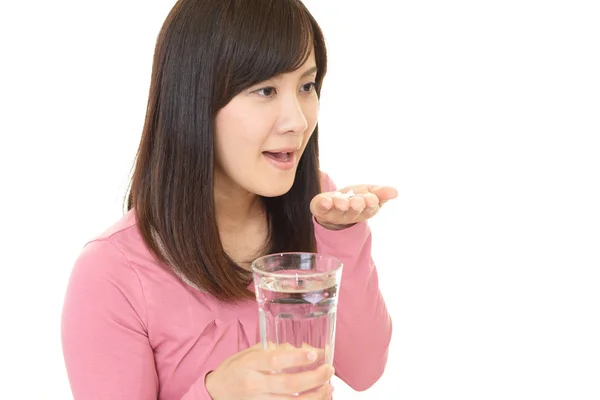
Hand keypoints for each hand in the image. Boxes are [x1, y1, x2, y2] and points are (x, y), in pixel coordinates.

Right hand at [205, 343, 334, 398]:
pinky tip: (317, 399)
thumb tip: (304, 348)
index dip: (296, 358)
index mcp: (249, 364)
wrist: (216, 391)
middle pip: (288, 384)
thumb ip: (274, 349)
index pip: (275, 360)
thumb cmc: (235, 369)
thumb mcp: (249, 353)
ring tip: (328, 387)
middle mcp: (254, 384)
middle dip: (313, 378)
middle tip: (328, 370)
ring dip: (314, 396)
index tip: (314, 354)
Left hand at [310, 184, 397, 229]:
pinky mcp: (321, 208)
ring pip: (339, 210)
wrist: (333, 204)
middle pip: (354, 211)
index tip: (372, 198)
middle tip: (358, 202)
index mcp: (364, 210)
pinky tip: (325, 201)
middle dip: (356, 206)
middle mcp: (350, 213)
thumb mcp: (370, 192)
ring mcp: (335, 212)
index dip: (370, 203)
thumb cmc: (356, 197)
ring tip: (341, 202)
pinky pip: (321, 207)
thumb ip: (382, 192)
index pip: (370, 208)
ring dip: (341, 205)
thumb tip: (395, 192)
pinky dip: (323, 204)